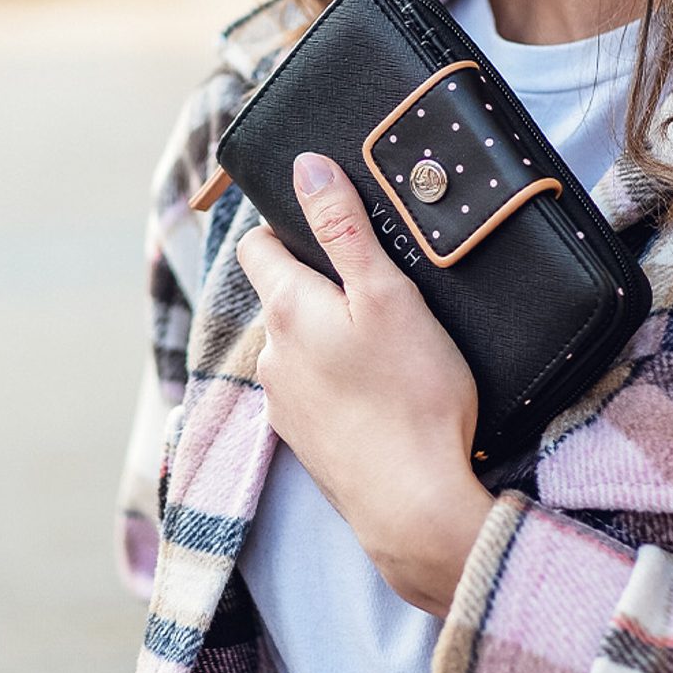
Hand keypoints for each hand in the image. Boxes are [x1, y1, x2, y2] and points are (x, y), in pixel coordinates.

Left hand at [235, 152, 491, 616]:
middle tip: (382, 292)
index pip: (258, 244)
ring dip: (332, 340)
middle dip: (321, 286)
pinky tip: (382, 396)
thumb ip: (341, 227)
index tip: (331, 225)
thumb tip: (305, 167)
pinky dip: (341, 385)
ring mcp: (284, 404)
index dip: (289, 224)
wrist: (414, 506)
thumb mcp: (387, 293)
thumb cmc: (412, 394)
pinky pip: (316, 392)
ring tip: (390, 350)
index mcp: (285, 309)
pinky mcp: (305, 443)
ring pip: (301, 347)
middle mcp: (270, 355)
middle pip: (283, 296)